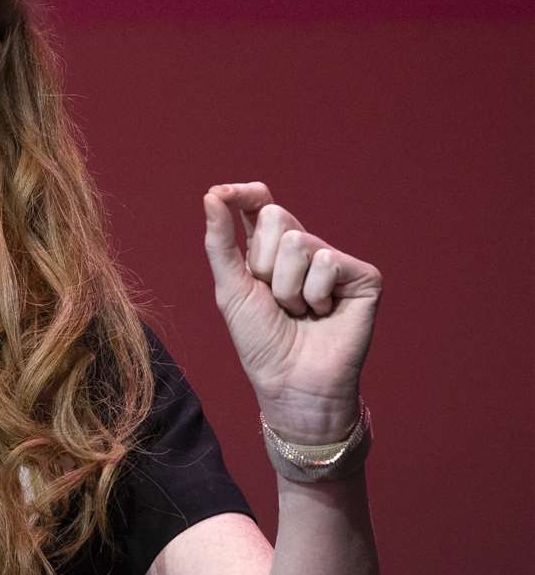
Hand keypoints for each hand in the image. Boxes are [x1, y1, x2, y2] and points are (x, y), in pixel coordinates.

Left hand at [202, 182, 381, 443]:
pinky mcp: (363, 276)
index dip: (243, 193)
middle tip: (274, 298)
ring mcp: (335, 261)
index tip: (222, 194)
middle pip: (276, 217)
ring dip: (287, 287)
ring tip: (298, 312)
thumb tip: (211, 194)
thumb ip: (220, 241)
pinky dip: (315, 294)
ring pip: (299, 242)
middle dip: (264, 262)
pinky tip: (324, 313)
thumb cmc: (261, 340)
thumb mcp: (231, 288)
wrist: (291, 381)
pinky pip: (326, 261)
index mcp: (271, 250)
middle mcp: (304, 249)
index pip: (260, 203)